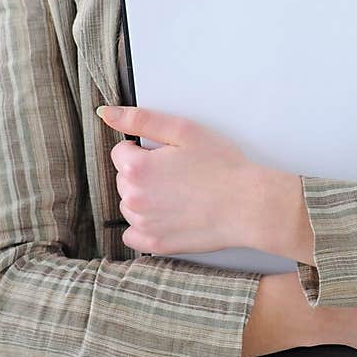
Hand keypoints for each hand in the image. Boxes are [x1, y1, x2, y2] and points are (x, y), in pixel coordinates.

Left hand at [96, 104, 259, 254]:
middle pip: (124, 179)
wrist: (248, 205)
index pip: (121, 152)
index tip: (168, 154)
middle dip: (144, 172)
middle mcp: (134, 199)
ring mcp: (144, 224)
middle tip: (178, 172)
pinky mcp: (156, 243)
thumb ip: (141, 119)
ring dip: (144, 197)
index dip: (144, 148)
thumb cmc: (223, 167)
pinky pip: (133, 234)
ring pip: (129, 204)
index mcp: (137, 168)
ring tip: (178, 193)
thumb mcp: (184, 131)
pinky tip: (166, 216)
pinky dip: (144, 225)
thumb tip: (107, 113)